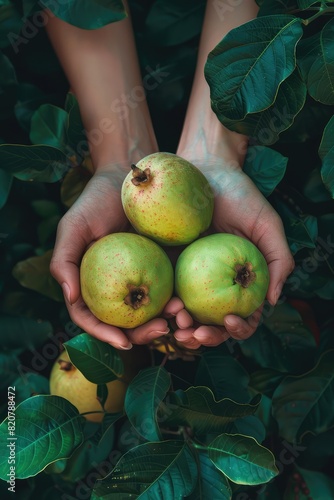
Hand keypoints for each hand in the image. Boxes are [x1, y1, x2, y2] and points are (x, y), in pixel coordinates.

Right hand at [50, 165, 169, 349]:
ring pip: (150, 313)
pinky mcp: (164, 269)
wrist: (132, 179)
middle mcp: (115, 287)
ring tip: (180, 317)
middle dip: (142, 334)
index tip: (123, 342)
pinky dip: (179, 302)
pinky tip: (189, 302)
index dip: (104, 335)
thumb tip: (71, 298)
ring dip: (164, 322)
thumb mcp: (74, 227)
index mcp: (90, 284)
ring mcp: (140, 280)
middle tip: (161, 330)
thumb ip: (64, 261)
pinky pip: (170, 291)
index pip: (93, 318)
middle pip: (125, 322)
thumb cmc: (97, 201)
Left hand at [165, 153, 294, 348]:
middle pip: (212, 324)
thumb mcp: (267, 225)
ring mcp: (190, 279)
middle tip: (194, 335)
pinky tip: (163, 309)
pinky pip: (165, 294)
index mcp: (240, 282)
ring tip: (177, 327)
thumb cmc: (240, 196)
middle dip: (205, 338)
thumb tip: (273, 301)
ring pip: (187, 317)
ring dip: (183, 330)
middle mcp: (216, 285)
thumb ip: (278, 260)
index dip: (239, 328)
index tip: (229, 320)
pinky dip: (164, 308)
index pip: (243, 317)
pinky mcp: (168, 267)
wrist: (205, 169)